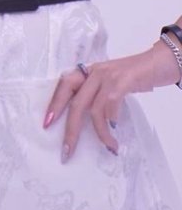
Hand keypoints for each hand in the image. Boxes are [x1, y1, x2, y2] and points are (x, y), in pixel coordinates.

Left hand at [43, 41, 179, 160]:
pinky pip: (110, 103)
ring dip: (100, 132)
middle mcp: (95, 71)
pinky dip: (111, 118)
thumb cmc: (136, 75)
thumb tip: (86, 121)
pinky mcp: (123, 79)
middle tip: (68, 150)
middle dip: (71, 129)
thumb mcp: (111, 83)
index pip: (64, 87)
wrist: (162, 60)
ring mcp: (108, 75)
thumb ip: (97, 96)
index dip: (54, 105)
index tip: (47, 124)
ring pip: (94, 108)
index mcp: (88, 72)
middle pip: (75, 103)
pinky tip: (116, 128)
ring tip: (109, 145)